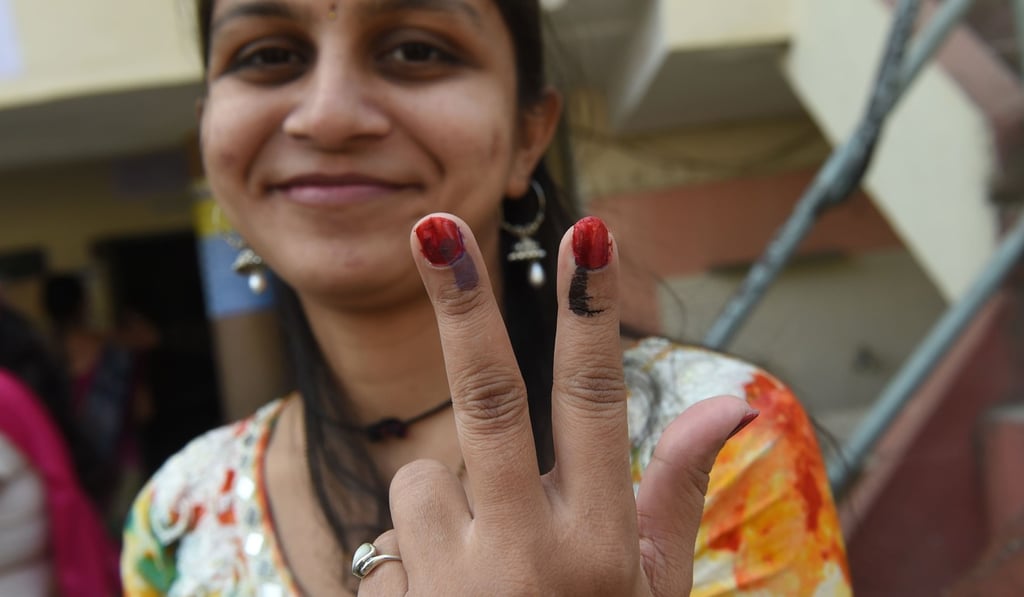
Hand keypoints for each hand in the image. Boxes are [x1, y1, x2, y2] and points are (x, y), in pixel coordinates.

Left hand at [357, 214, 754, 595]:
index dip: (592, 312)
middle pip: (485, 401)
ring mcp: (451, 584)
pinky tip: (449, 595)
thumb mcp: (654, 591)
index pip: (596, 403)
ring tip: (485, 568)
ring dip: (449, 502)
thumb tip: (731, 400)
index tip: (589, 231)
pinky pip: (394, 536)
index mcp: (598, 547)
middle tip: (433, 227)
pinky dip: (421, 549)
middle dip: (461, 305)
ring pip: (422, 480)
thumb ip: (678, 491)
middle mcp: (523, 557)